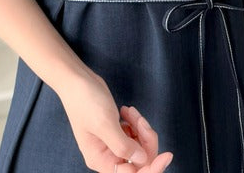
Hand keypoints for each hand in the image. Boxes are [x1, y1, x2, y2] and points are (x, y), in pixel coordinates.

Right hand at [58, 70, 172, 172]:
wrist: (77, 80)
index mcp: (101, 160)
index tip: (167, 155)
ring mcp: (112, 143)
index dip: (152, 167)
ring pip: (138, 146)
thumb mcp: (104, 124)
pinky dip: (135, 124)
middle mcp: (107, 156)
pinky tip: (127, 111)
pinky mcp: (116, 131)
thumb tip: (142, 160)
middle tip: (141, 120)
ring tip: (131, 112)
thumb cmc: (86, 101)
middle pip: (139, 161)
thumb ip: (123, 146)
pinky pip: (134, 135)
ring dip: (140, 129)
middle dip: (146, 141)